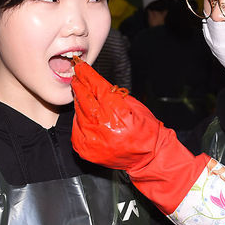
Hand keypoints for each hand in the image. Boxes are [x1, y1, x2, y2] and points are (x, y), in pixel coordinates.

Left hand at [71, 58, 208, 213]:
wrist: (147, 157)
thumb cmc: (145, 131)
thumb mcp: (133, 105)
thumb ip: (113, 95)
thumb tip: (95, 82)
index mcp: (118, 114)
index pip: (97, 88)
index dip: (88, 75)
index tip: (82, 67)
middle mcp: (103, 127)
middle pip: (84, 99)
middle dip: (79, 86)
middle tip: (77, 77)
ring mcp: (93, 140)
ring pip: (79, 113)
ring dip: (79, 102)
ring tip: (81, 95)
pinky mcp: (86, 150)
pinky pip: (76, 129)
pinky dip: (79, 120)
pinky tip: (84, 115)